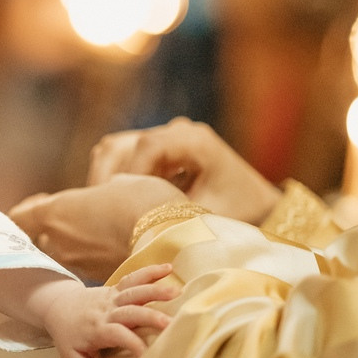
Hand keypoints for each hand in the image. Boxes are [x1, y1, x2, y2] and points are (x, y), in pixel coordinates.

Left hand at [9, 174, 184, 283]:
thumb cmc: (145, 203)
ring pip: (67, 254)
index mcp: (56, 212)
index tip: (41, 203)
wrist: (172, 242)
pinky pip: (88, 266)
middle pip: (44, 238)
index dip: (28, 210)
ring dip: (78, 245)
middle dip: (58, 229)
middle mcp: (60, 242)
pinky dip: (96, 258)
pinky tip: (117, 247)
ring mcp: (78, 264)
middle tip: (80, 219)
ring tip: (103, 233)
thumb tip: (109, 191)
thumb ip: (105, 189)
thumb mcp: (124, 183)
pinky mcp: (97, 279)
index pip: (20, 217)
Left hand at [43, 265, 177, 357]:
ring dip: (155, 289)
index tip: (147, 354)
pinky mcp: (116, 288)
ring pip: (134, 290)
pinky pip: (134, 277)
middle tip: (169, 322)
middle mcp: (106, 311)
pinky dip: (150, 271)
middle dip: (149, 315)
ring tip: (177, 291)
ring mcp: (112, 297)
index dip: (131, 344)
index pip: (116, 335)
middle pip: (129, 311)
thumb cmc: (68, 336)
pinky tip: (169, 268)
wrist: (57, 306)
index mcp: (97, 330)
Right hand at [87, 117, 280, 223]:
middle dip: (108, 176)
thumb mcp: (209, 216)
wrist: (258, 203)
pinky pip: (123, 154)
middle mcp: (177, 131)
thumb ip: (175, 216)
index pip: (147, 146)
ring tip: (104, 208)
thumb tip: (135, 227)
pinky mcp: (158, 147)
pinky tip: (113, 203)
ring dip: (107, 176)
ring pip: (117, 147)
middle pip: (124, 143)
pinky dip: (114, 176)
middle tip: (99, 209)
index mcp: (193, 140)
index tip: (119, 203)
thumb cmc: (240, 211)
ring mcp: (165, 136)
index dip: (129, 173)